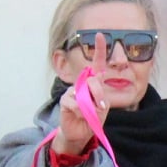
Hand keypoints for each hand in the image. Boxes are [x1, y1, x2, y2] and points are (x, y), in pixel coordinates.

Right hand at [53, 36, 110, 155]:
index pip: (96, 63)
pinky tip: (80, 115)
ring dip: (91, 105)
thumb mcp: (101, 106)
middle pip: (93, 80)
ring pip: (84, 93)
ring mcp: (71, 91)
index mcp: (92, 83)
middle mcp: (81, 84)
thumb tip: (95, 82)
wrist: (81, 132)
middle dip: (99, 94)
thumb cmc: (93, 117)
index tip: (100, 34)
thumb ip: (99, 94)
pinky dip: (81, 111)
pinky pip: (75, 103)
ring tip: (91, 113)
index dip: (99, 49)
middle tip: (102, 106)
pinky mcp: (64, 101)